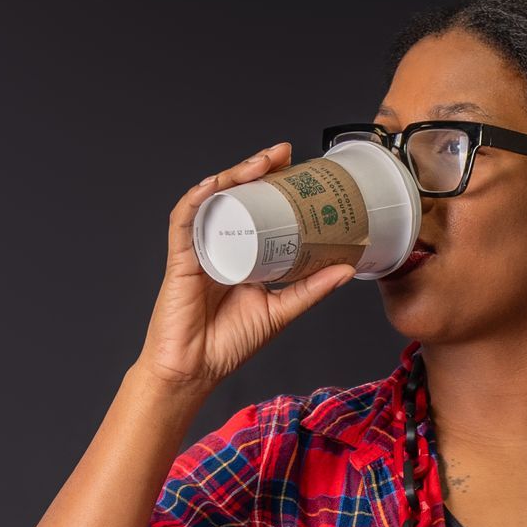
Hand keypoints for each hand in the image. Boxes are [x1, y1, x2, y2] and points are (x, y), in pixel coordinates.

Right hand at [137, 142, 356, 395]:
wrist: (196, 371)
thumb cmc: (229, 343)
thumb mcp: (280, 311)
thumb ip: (311, 290)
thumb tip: (347, 269)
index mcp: (240, 251)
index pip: (255, 208)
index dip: (273, 184)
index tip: (297, 168)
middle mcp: (219, 243)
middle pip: (235, 196)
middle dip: (257, 169)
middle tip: (284, 154)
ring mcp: (198, 247)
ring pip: (213, 200)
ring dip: (233, 176)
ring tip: (259, 164)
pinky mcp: (180, 258)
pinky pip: (184, 220)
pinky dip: (197, 199)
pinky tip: (214, 185)